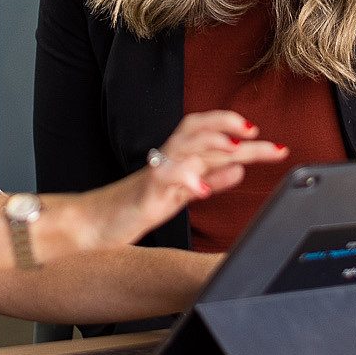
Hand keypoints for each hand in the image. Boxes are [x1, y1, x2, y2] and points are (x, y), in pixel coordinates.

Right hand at [72, 111, 286, 250]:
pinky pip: (164, 180)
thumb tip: (239, 170)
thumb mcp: (179, 196)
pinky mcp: (143, 194)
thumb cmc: (131, 209)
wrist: (89, 227)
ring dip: (214, 145)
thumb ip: (208, 180)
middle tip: (265, 139)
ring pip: (185, 147)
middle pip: (201, 133)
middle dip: (235, 131)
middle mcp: (167, 161)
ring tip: (240, 150)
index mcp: (177, 161)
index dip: (232, 127)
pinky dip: (185, 180)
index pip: (206, 131)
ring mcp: (155, 175)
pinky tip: (203, 190)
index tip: (264, 136)